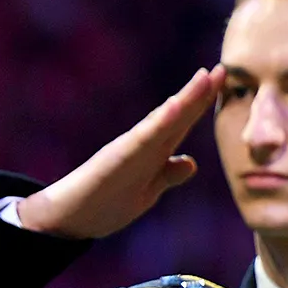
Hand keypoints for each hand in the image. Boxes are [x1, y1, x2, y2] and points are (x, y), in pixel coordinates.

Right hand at [15, 65, 224, 238]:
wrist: (65, 218)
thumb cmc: (103, 205)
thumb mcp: (146, 192)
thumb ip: (166, 176)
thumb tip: (191, 162)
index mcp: (151, 154)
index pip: (181, 123)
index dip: (202, 102)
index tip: (221, 79)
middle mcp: (142, 146)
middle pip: (177, 116)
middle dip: (199, 93)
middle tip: (221, 68)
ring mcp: (130, 150)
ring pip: (164, 122)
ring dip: (185, 99)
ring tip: (204, 78)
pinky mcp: (117, 158)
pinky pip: (143, 139)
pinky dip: (161, 121)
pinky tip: (177, 106)